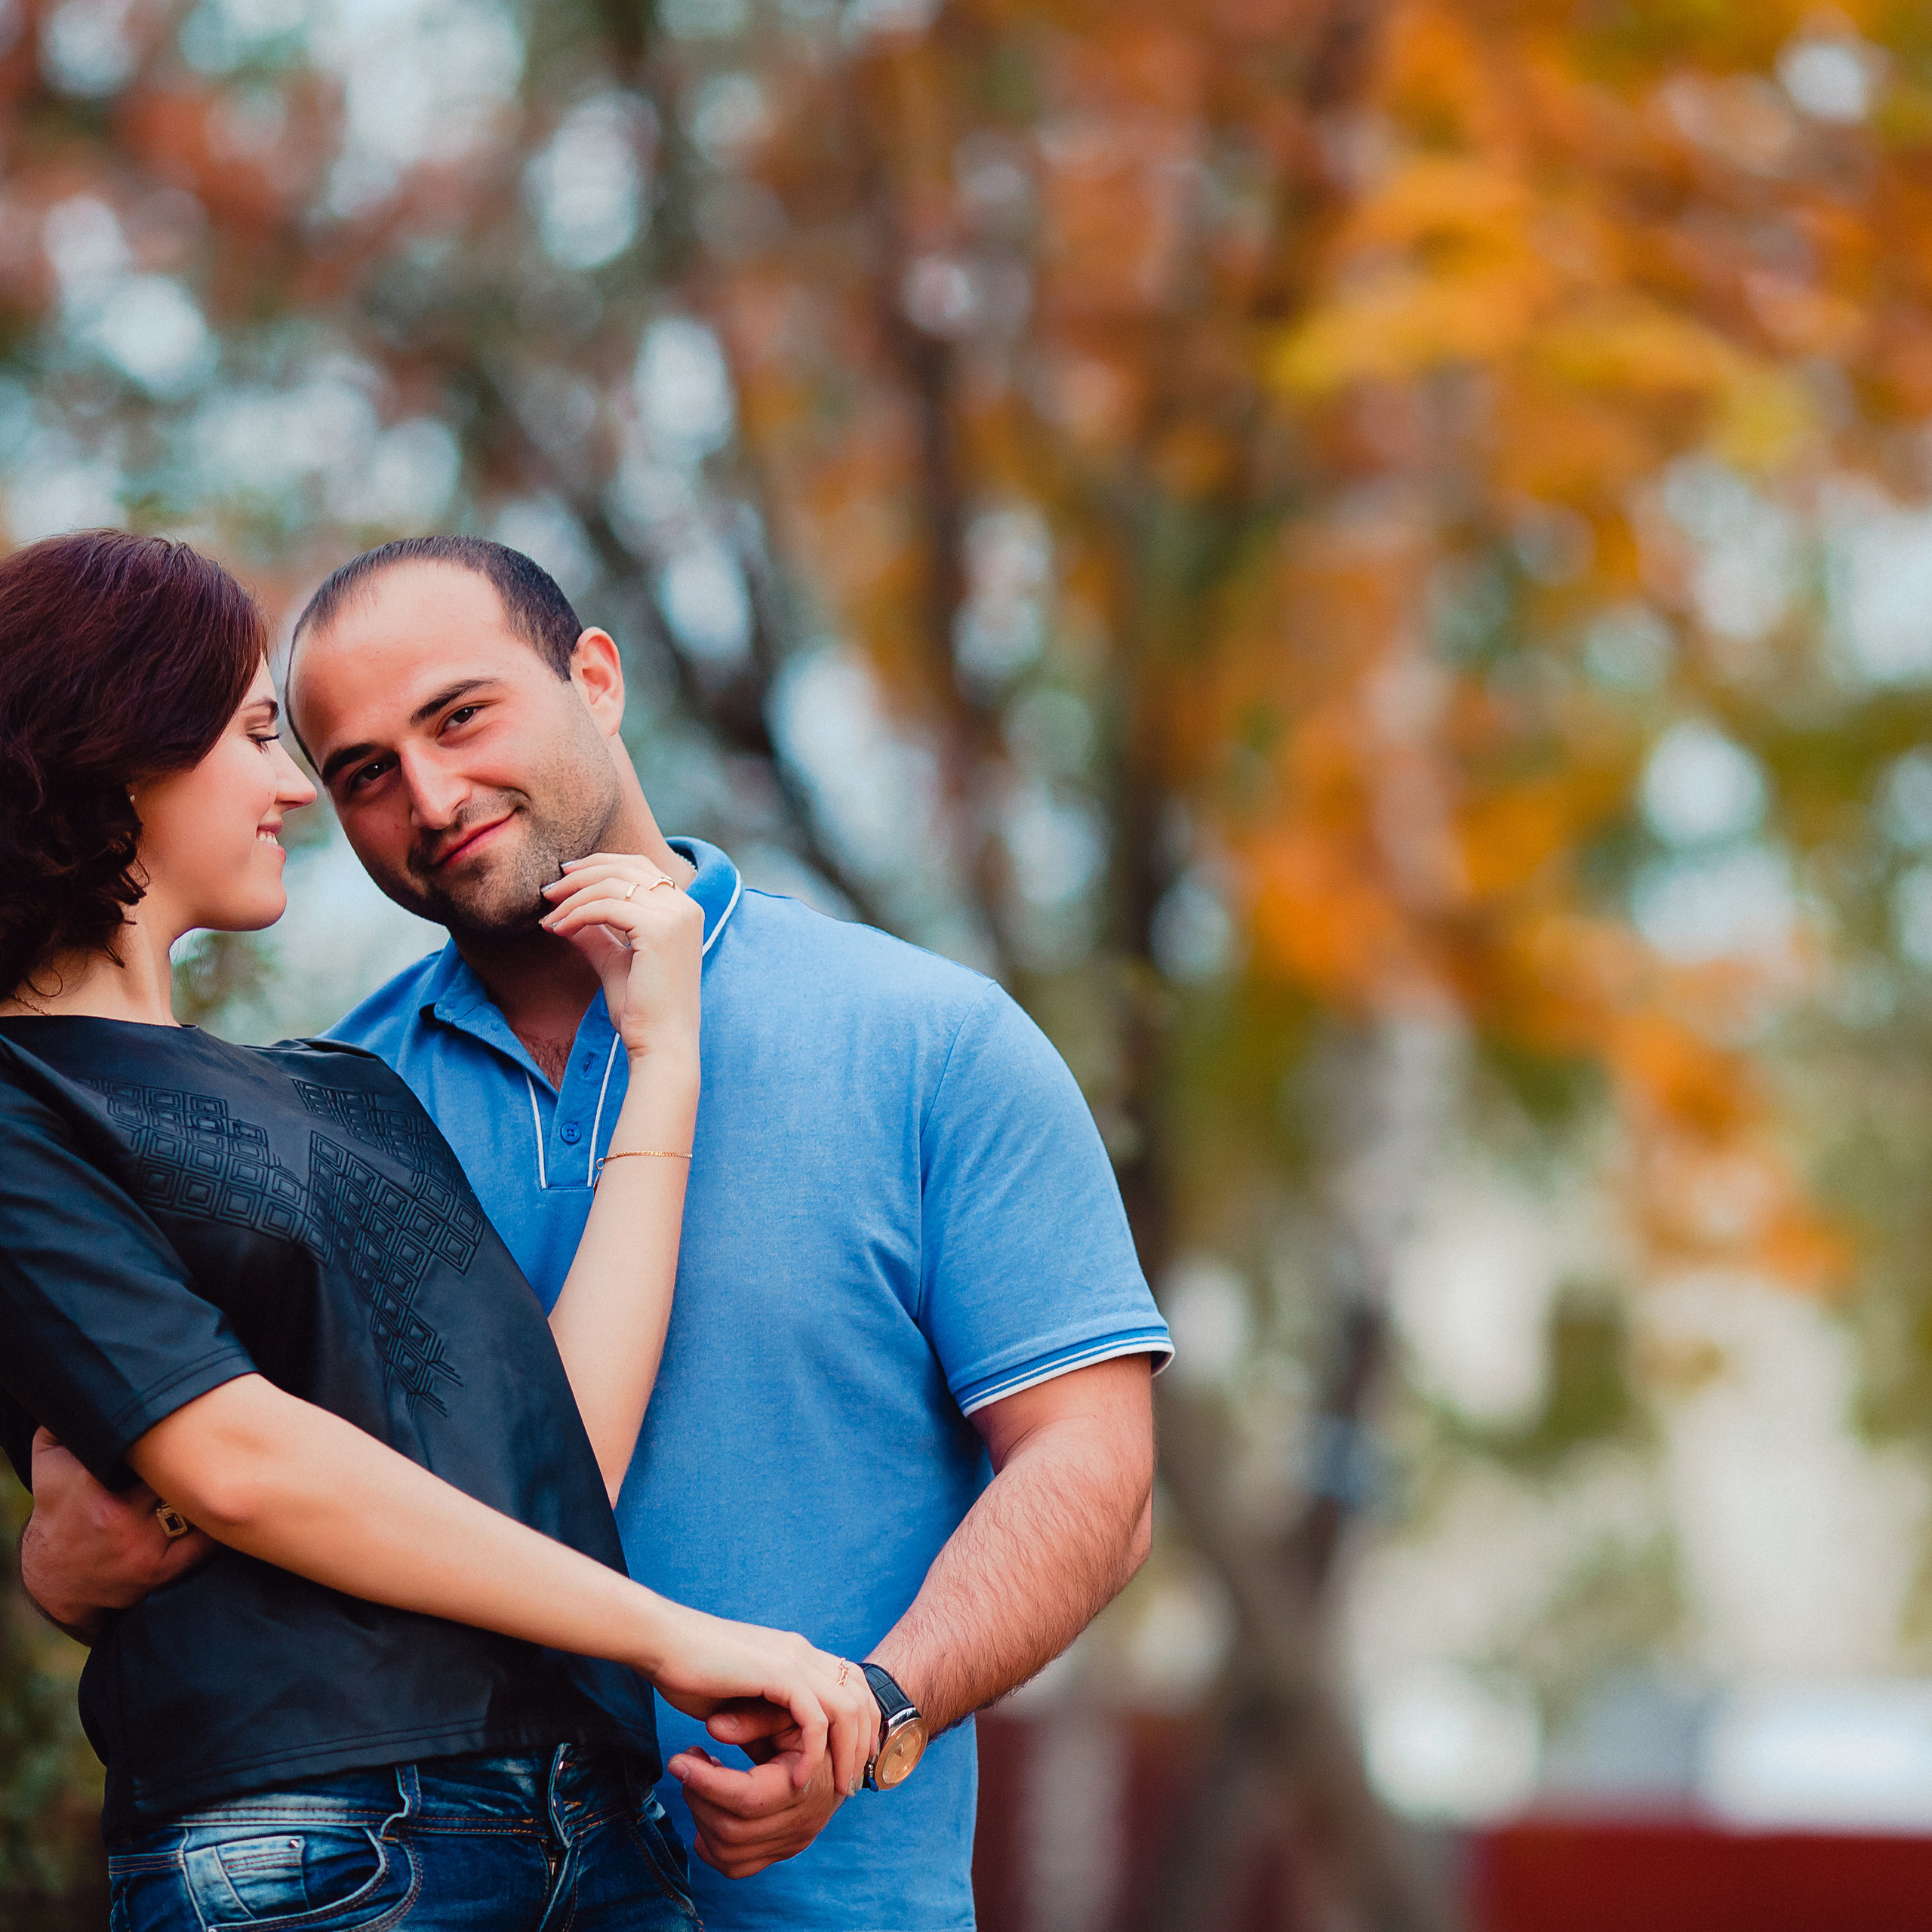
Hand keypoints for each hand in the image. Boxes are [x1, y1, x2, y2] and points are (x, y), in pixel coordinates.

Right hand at [20, 1428, 216, 1641]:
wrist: (55, 1577)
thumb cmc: (61, 1507)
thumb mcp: (52, 1461)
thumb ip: (69, 1422)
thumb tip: (96, 1385)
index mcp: (93, 1481)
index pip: (152, 1445)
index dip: (181, 1426)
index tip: (200, 1412)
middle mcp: (118, 1515)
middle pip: (181, 1471)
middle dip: (206, 1450)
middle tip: (232, 1430)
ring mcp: (142, 1545)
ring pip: (197, 1503)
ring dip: (218, 1481)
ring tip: (237, 1459)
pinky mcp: (162, 1569)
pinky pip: (208, 1539)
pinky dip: (220, 1517)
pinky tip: (232, 1496)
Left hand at [538, 854, 702, 1064]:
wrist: (661, 1044)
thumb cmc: (643, 1011)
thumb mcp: (616, 963)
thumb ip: (598, 935)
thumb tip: (568, 914)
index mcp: (684, 911)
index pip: (640, 867)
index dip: (600, 865)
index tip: (565, 878)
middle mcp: (686, 907)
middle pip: (627, 866)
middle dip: (582, 874)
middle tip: (549, 890)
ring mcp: (676, 916)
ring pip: (613, 884)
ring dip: (573, 897)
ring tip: (549, 916)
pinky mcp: (659, 930)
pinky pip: (606, 907)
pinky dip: (576, 914)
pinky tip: (558, 930)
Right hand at [645, 1607, 879, 1804]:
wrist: (663, 1643)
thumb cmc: (693, 1672)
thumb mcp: (738, 1704)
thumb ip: (762, 1723)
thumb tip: (773, 1758)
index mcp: (797, 1653)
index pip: (852, 1684)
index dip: (863, 1722)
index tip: (856, 1761)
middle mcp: (802, 1651)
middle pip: (860, 1694)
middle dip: (865, 1741)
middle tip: (853, 1783)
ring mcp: (793, 1658)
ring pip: (845, 1708)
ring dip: (847, 1752)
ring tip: (838, 1789)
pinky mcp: (777, 1671)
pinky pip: (813, 1717)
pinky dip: (813, 1751)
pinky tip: (800, 1778)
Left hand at [670, 1727, 846, 1879]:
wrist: (843, 1753)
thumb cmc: (811, 1725)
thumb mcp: (789, 1711)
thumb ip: (753, 1718)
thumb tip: (712, 1728)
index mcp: (805, 1784)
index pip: (747, 1798)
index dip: (706, 1781)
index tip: (678, 1759)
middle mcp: (801, 1823)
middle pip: (732, 1830)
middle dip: (698, 1796)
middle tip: (687, 1763)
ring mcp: (792, 1842)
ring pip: (729, 1854)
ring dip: (701, 1818)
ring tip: (699, 1782)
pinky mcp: (782, 1851)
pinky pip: (737, 1867)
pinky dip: (711, 1846)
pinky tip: (705, 1813)